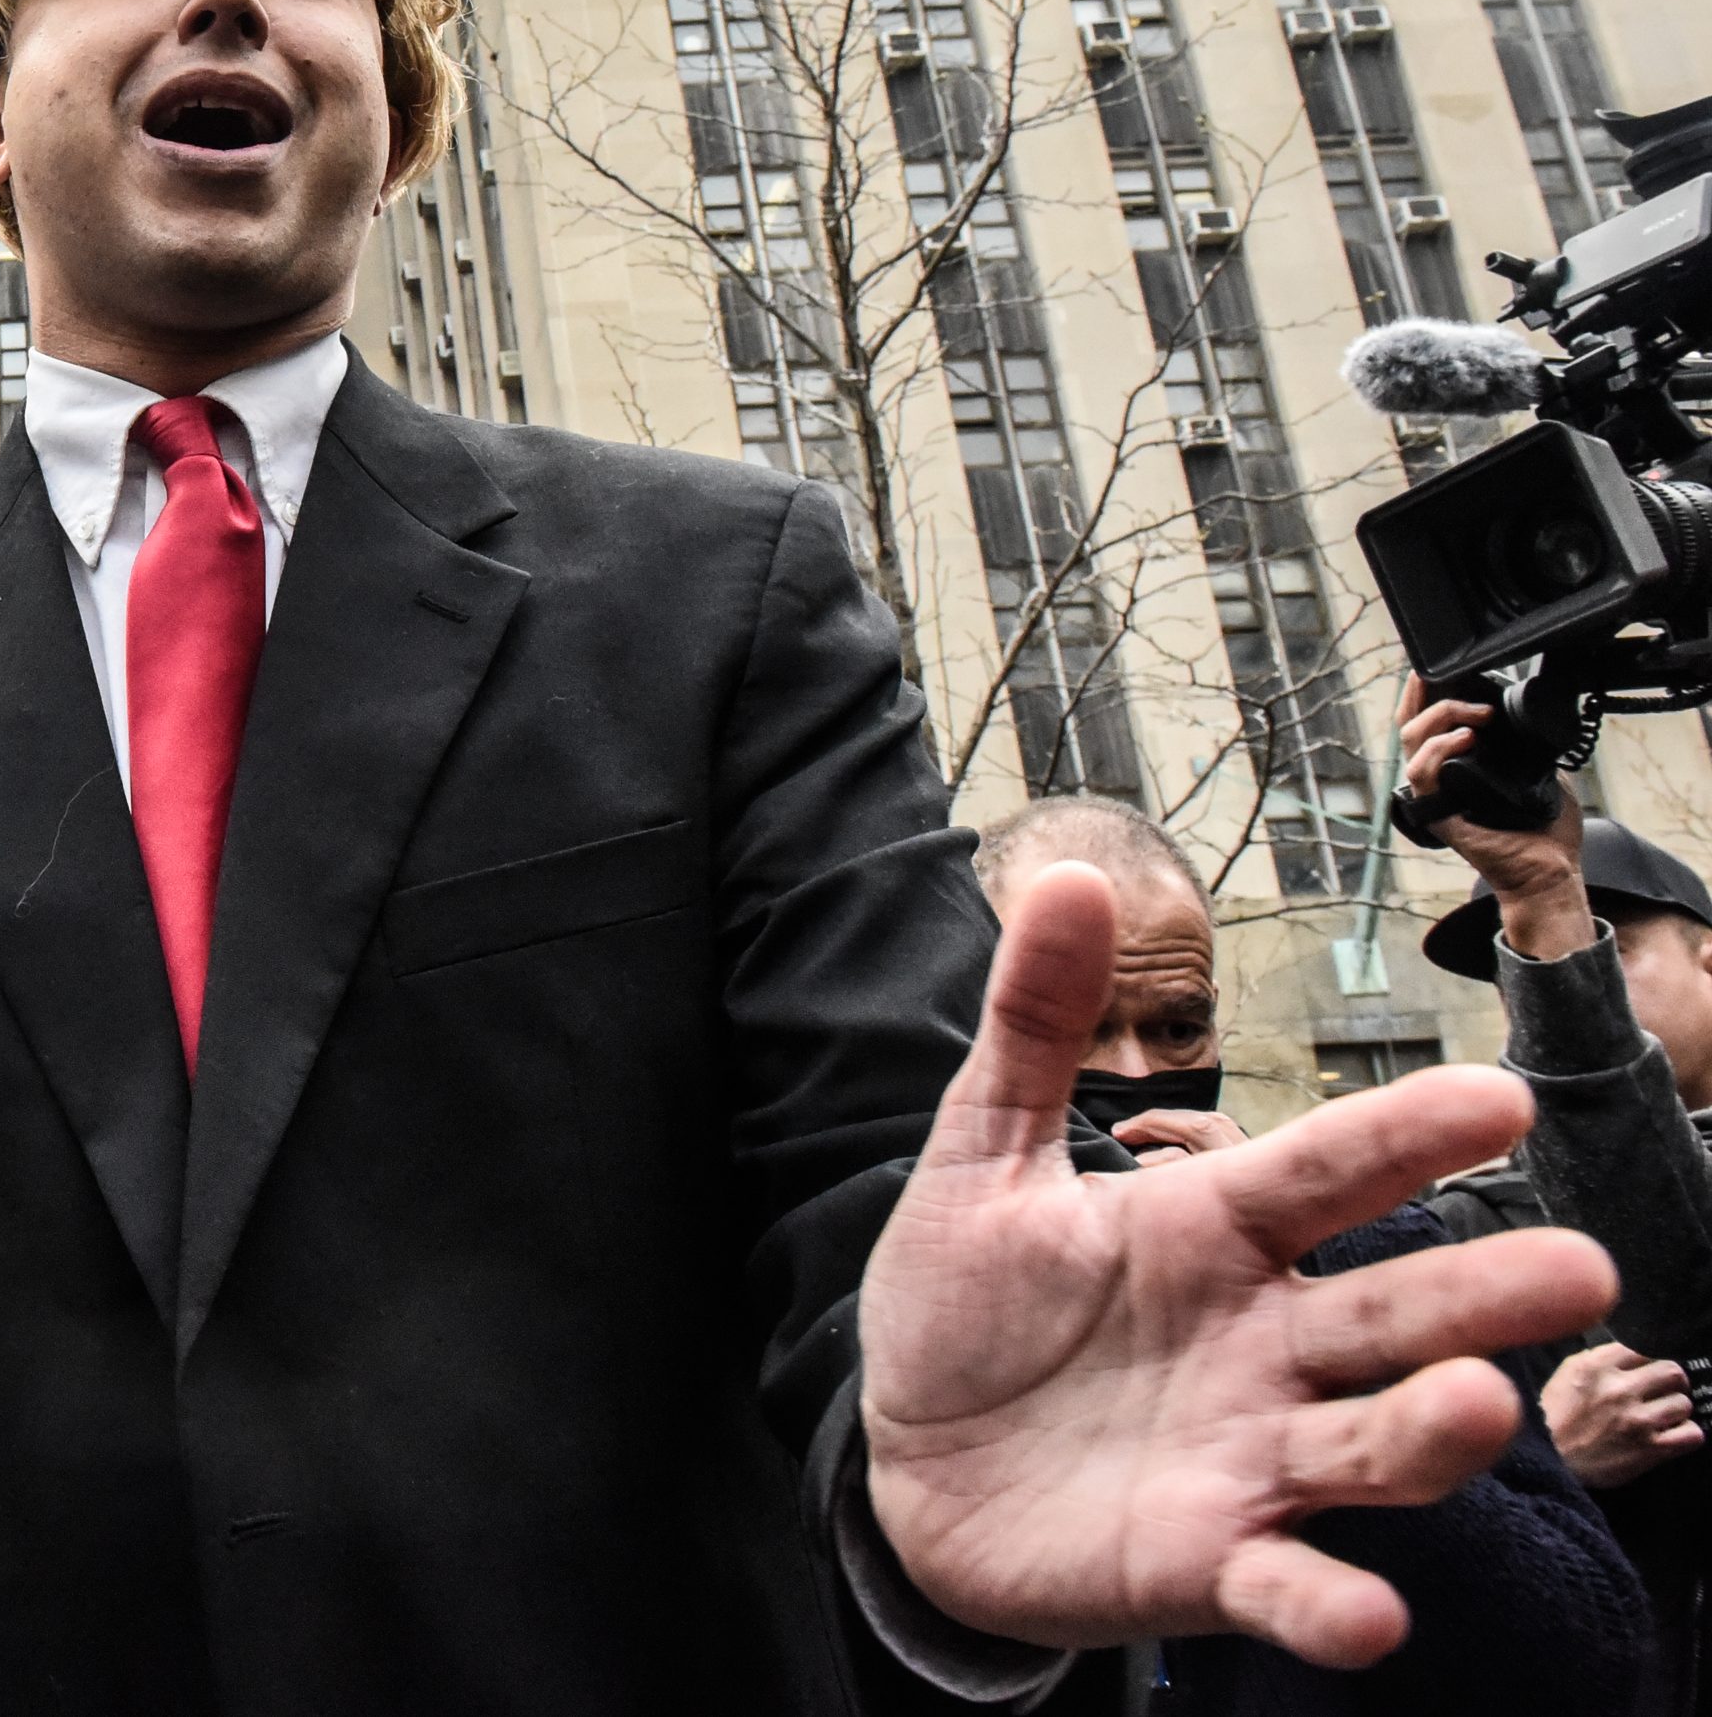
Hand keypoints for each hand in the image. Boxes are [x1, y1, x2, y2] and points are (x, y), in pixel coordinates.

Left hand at [862, 860, 1617, 1665]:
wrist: (910, 1466)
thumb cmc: (970, 1310)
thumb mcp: (981, 1158)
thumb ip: (1032, 1027)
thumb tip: (1073, 873)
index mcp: (1215, 1234)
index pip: (1325, 1173)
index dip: (1403, 1138)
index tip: (1495, 1097)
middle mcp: (1264, 1344)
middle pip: (1391, 1312)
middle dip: (1480, 1295)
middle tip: (1578, 1270)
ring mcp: (1251, 1457)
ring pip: (1370, 1445)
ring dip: (1430, 1435)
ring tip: (1480, 1405)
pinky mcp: (1211, 1561)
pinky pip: (1286, 1585)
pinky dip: (1326, 1603)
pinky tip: (1366, 1616)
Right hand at [1396, 676, 1594, 958]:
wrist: (1551, 871)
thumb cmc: (1546, 830)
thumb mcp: (1541, 770)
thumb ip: (1525, 744)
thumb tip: (1526, 711)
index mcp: (1457, 767)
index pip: (1429, 722)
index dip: (1427, 693)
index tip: (1442, 668)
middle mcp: (1438, 779)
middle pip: (1410, 723)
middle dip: (1425, 692)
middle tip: (1452, 675)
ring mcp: (1434, 795)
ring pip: (1411, 740)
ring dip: (1443, 716)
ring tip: (1481, 714)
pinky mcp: (1437, 813)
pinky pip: (1421, 772)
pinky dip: (1441, 749)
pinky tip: (1468, 737)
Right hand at [1546, 1343, 1702, 1489]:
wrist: (1544, 1460)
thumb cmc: (1553, 1417)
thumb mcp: (1566, 1375)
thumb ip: (1598, 1359)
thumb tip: (1630, 1352)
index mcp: (1596, 1367)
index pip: (1645, 1349)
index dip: (1649, 1361)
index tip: (1647, 1371)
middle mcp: (1619, 1389)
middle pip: (1673, 1372)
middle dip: (1672, 1382)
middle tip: (1664, 1392)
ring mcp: (1637, 1420)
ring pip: (1684, 1403)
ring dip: (1676, 1411)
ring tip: (1664, 1417)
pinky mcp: (1650, 1449)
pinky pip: (1692, 1435)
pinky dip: (1687, 1434)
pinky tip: (1672, 1436)